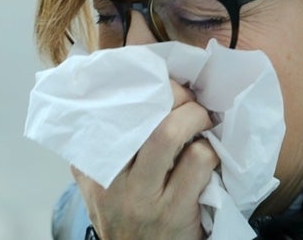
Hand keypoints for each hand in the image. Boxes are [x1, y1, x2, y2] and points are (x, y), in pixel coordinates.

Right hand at [73, 80, 218, 239]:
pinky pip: (197, 161)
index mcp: (93, 168)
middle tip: (188, 97)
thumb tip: (101, 109)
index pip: (109, 112)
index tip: (158, 81)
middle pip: (141, 115)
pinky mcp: (175, 211)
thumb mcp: (97, 191)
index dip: (138, 87)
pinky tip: (210, 155)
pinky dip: (210, 150)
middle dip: (173, 94)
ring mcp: (144, 196)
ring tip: (203, 119)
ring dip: (194, 117)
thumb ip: (94, 157)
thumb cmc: (124, 222)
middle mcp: (113, 181)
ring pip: (168, 133)